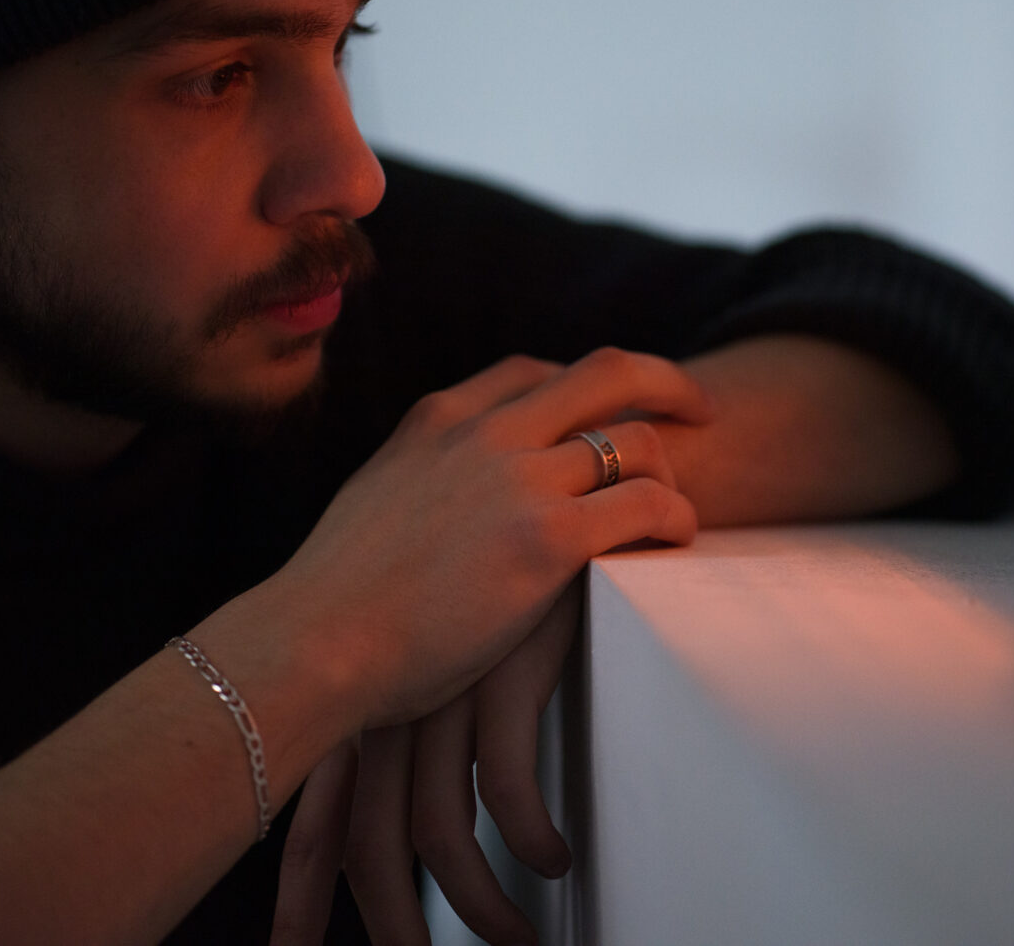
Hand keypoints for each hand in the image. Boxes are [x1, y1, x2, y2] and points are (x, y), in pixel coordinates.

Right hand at [268, 347, 703, 731]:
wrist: (313, 643)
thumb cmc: (335, 604)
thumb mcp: (376, 502)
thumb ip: (425, 483)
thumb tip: (446, 506)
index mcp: (439, 418)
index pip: (534, 369)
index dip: (585, 387)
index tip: (610, 411)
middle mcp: (485, 432)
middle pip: (607, 372)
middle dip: (665, 384)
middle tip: (700, 410)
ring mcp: (519, 479)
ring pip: (636, 440)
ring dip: (671, 469)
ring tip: (680, 506)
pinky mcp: (549, 538)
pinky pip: (645, 503)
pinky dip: (675, 515)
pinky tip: (677, 538)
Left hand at [276, 584, 580, 945]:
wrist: (549, 479)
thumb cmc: (505, 555)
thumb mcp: (449, 628)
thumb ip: (420, 688)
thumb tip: (402, 768)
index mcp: (370, 689)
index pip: (320, 808)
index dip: (299, 888)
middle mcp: (394, 694)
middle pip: (368, 838)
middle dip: (387, 920)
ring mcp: (447, 686)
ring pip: (442, 831)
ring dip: (480, 906)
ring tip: (517, 940)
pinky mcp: (506, 671)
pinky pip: (511, 788)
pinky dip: (530, 838)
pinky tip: (556, 860)